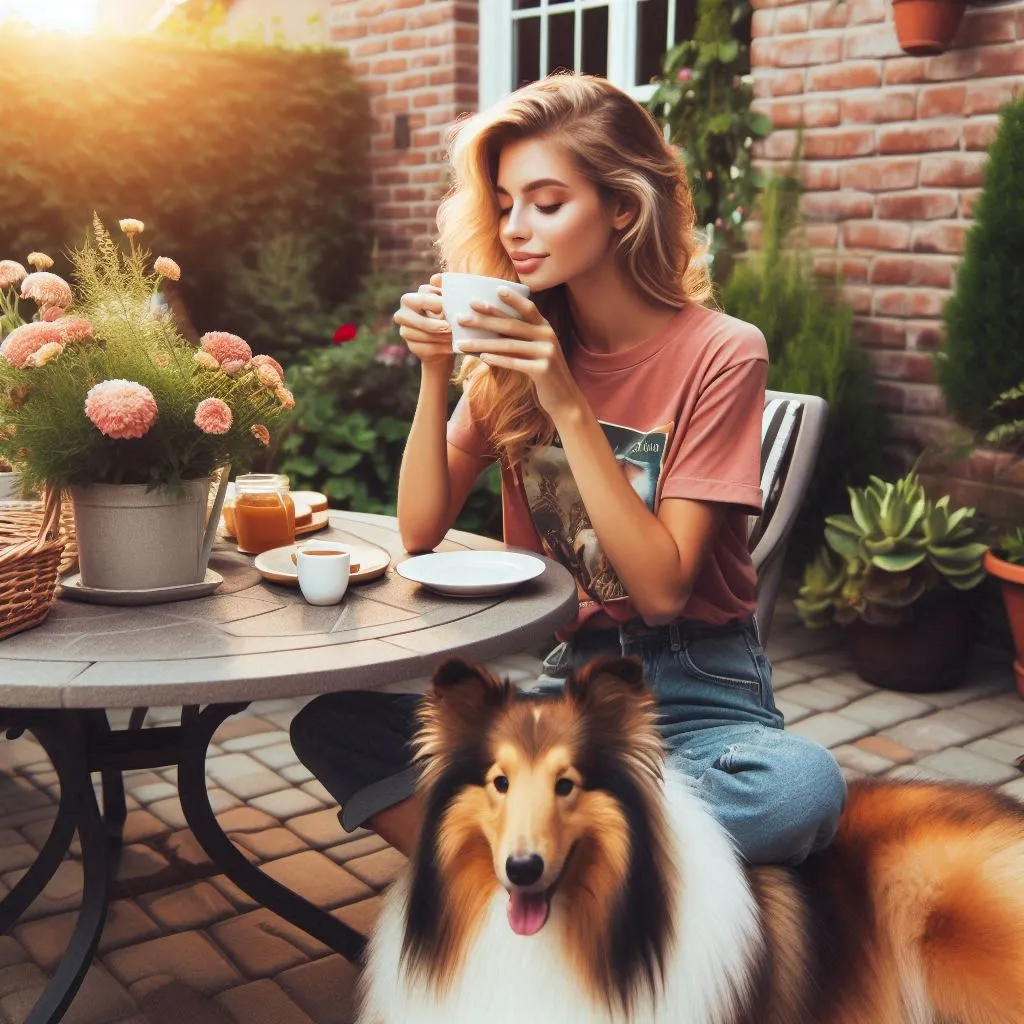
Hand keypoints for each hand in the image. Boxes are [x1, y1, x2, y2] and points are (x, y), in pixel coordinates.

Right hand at [393, 273, 452, 366]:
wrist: (444, 337)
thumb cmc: (446, 312)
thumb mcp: (446, 299)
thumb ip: (442, 287)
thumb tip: (436, 278)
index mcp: (409, 299)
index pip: (421, 301)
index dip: (436, 305)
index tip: (447, 308)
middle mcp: (402, 315)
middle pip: (420, 321)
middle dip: (435, 325)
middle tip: (450, 328)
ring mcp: (405, 332)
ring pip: (424, 337)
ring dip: (441, 338)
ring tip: (455, 337)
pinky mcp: (412, 347)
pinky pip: (427, 349)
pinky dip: (441, 348)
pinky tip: (451, 347)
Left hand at [456, 288, 582, 420]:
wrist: (564, 398)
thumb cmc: (543, 373)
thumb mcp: (535, 351)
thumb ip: (520, 338)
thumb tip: (487, 331)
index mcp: (544, 327)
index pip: (527, 308)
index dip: (512, 298)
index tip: (494, 289)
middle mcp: (547, 336)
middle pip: (510, 325)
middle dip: (483, 320)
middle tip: (461, 318)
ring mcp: (546, 352)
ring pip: (508, 345)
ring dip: (481, 344)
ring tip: (461, 344)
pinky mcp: (543, 370)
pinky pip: (515, 362)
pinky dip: (497, 360)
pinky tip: (482, 359)